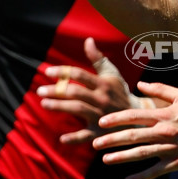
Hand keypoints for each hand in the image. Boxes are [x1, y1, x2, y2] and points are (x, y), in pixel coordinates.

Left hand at [37, 37, 154, 143]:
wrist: (137, 115)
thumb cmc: (119, 91)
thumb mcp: (112, 73)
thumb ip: (97, 58)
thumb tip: (88, 40)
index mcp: (104, 84)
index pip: (81, 75)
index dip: (64, 72)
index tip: (48, 72)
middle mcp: (102, 99)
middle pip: (77, 93)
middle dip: (57, 91)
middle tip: (40, 90)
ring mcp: (102, 116)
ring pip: (79, 110)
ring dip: (61, 107)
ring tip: (45, 104)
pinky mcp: (101, 132)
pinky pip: (87, 135)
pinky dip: (75, 138)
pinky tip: (61, 138)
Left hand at [92, 80, 177, 178]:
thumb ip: (160, 89)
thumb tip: (139, 85)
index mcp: (165, 115)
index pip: (135, 116)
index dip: (116, 119)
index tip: (101, 122)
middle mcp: (165, 132)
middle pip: (133, 136)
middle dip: (112, 140)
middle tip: (94, 144)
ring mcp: (171, 149)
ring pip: (141, 154)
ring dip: (121, 157)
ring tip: (105, 160)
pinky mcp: (177, 163)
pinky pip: (156, 171)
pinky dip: (142, 177)